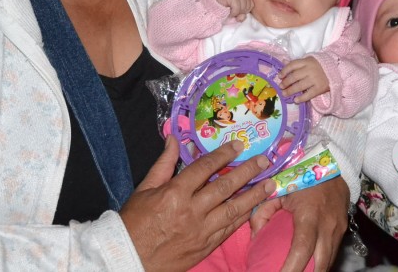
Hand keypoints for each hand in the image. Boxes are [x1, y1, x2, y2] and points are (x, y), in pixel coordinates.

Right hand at [120, 137, 274, 271]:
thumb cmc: (133, 222)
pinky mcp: (205, 247)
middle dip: (247, 172)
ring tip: (270, 185)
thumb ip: (163, 163)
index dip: (223, 155)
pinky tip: (254, 208)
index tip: (239, 145)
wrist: (127, 259)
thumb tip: (172, 138)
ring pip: (233, 210)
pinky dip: (243, 218)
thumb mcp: (144, 188)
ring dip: (254, 196)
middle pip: (225, 187)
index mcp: (174, 193)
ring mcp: (200, 231)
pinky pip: (229, 230)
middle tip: (264, 161)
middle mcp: (191, 211)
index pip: (204, 168)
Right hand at [215, 0, 252, 20]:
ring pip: (243, 8)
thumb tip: (243, 16)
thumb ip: (242, 15)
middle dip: (240, 13)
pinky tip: (227, 11)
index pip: (251, 5)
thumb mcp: (236, 14)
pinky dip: (232, 13)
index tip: (235, 11)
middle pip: (248, 7)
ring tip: (229, 11)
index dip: (244, 12)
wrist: (210, 6)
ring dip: (235, 13)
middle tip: (231, 11)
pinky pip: (237, 9)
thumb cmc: (223, 9)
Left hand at [250, 177, 348, 271]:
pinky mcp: (343, 230)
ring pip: (328, 262)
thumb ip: (263, 212)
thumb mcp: (278, 189)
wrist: (334, 164)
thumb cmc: (301, 176)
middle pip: (320, 263)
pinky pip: (332, 254)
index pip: (302, 248)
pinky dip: (321, 263)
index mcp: (309, 214)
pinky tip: (310, 267)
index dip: (291, 268)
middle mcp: (327, 225)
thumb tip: (255, 239)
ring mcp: (338, 229)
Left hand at [279, 56, 328, 101]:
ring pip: (299, 86)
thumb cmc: (320, 65)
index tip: (279, 76)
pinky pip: (308, 94)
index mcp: (307, 61)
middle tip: (281, 86)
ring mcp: (315, 79)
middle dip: (286, 82)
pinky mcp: (320, 88)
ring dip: (290, 91)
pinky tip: (296, 100)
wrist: (336, 70)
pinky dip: (301, 98)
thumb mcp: (309, 60)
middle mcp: (310, 70)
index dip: (284, 71)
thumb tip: (283, 61)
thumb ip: (297, 62)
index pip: (292, 65)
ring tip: (285, 94)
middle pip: (294, 77)